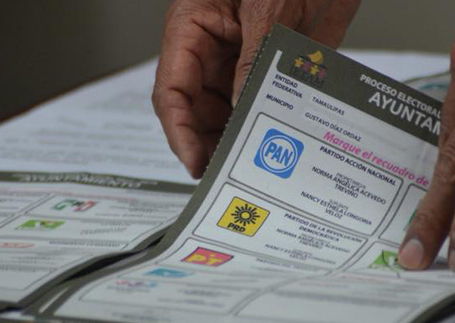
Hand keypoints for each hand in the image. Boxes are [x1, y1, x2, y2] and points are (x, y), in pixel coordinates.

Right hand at [152, 0, 360, 177]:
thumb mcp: (267, 5)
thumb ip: (253, 58)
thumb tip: (242, 110)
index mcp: (192, 28)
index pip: (172, 92)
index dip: (179, 132)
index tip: (195, 162)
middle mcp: (213, 51)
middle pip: (197, 113)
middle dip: (210, 144)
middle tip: (230, 174)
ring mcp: (243, 62)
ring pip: (230, 116)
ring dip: (242, 140)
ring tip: (257, 165)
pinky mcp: (274, 70)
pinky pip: (266, 107)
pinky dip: (272, 127)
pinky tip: (283, 144)